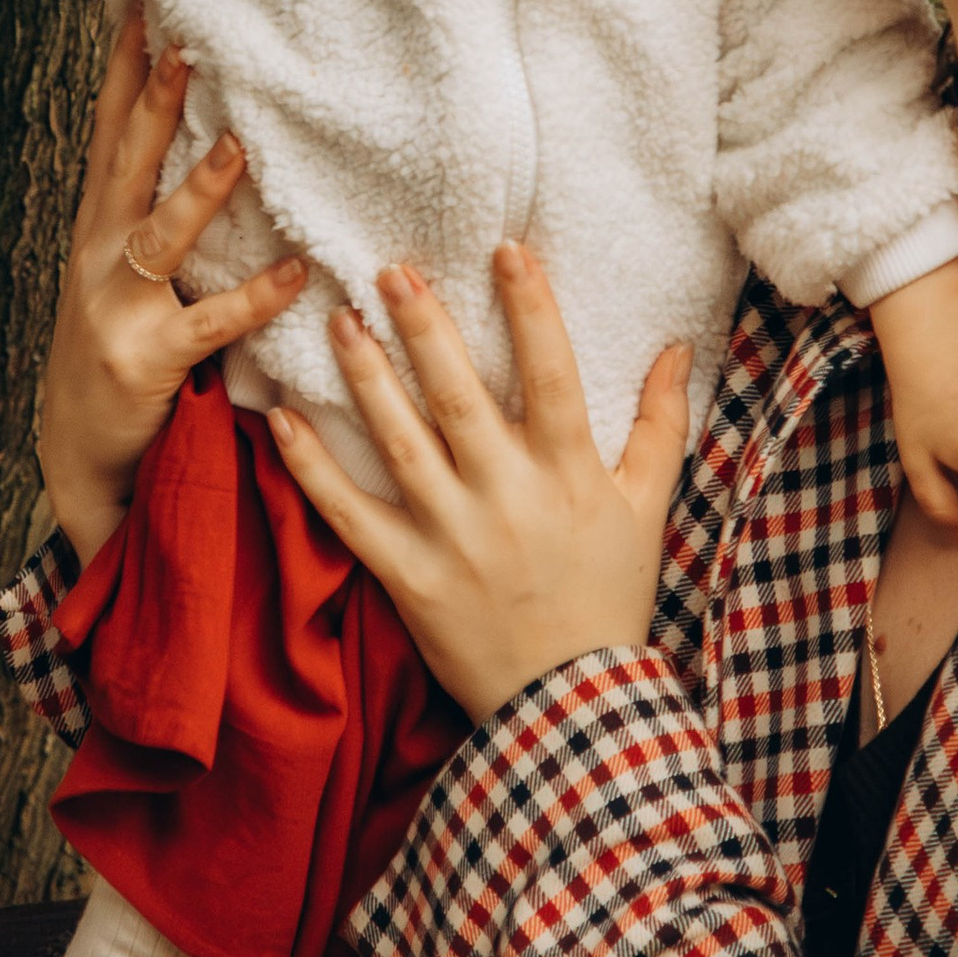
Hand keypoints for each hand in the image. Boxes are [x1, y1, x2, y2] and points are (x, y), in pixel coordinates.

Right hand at [37, 15, 305, 565]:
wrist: (82, 453)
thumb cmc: (119, 348)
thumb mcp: (123, 271)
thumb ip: (157, 211)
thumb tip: (216, 136)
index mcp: (97, 227)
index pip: (110, 132)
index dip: (124, 69)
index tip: (141, 3)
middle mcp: (97, 255)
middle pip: (127, 163)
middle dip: (155, 101)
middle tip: (185, 42)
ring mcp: (115, 308)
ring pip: (160, 235)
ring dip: (200, 189)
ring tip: (240, 144)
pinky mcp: (145, 361)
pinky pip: (208, 324)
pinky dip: (253, 298)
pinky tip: (295, 274)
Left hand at [267, 248, 690, 721]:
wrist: (572, 706)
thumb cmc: (611, 598)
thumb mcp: (648, 509)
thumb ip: (660, 425)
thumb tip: (675, 347)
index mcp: (569, 474)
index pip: (551, 374)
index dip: (531, 309)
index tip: (505, 250)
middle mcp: (507, 498)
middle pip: (460, 397)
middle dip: (425, 327)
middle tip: (390, 269)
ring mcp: (452, 537)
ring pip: (400, 442)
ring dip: (366, 377)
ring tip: (338, 321)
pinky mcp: (408, 577)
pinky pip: (349, 515)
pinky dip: (312, 468)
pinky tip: (282, 419)